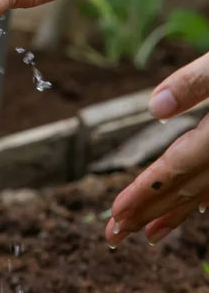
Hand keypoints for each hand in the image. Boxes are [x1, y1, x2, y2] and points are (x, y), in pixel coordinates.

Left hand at [106, 52, 208, 246]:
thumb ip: (193, 82)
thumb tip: (154, 107)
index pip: (176, 168)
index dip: (145, 192)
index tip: (116, 214)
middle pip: (185, 188)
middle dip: (149, 212)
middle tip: (116, 234)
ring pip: (205, 191)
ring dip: (174, 213)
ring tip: (148, 233)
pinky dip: (204, 197)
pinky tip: (196, 207)